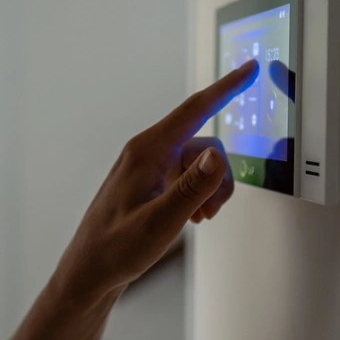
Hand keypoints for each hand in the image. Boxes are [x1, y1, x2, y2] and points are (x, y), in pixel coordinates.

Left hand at [52, 60, 259, 301]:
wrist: (89, 271)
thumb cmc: (116, 249)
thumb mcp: (161, 222)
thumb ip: (193, 187)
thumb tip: (219, 155)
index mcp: (147, 151)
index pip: (195, 109)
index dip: (226, 87)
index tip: (249, 68)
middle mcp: (147, 152)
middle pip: (205, 145)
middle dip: (219, 177)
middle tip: (210, 212)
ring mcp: (149, 166)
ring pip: (200, 163)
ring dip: (209, 190)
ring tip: (198, 219)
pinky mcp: (151, 181)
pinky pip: (188, 176)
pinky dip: (198, 194)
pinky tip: (190, 217)